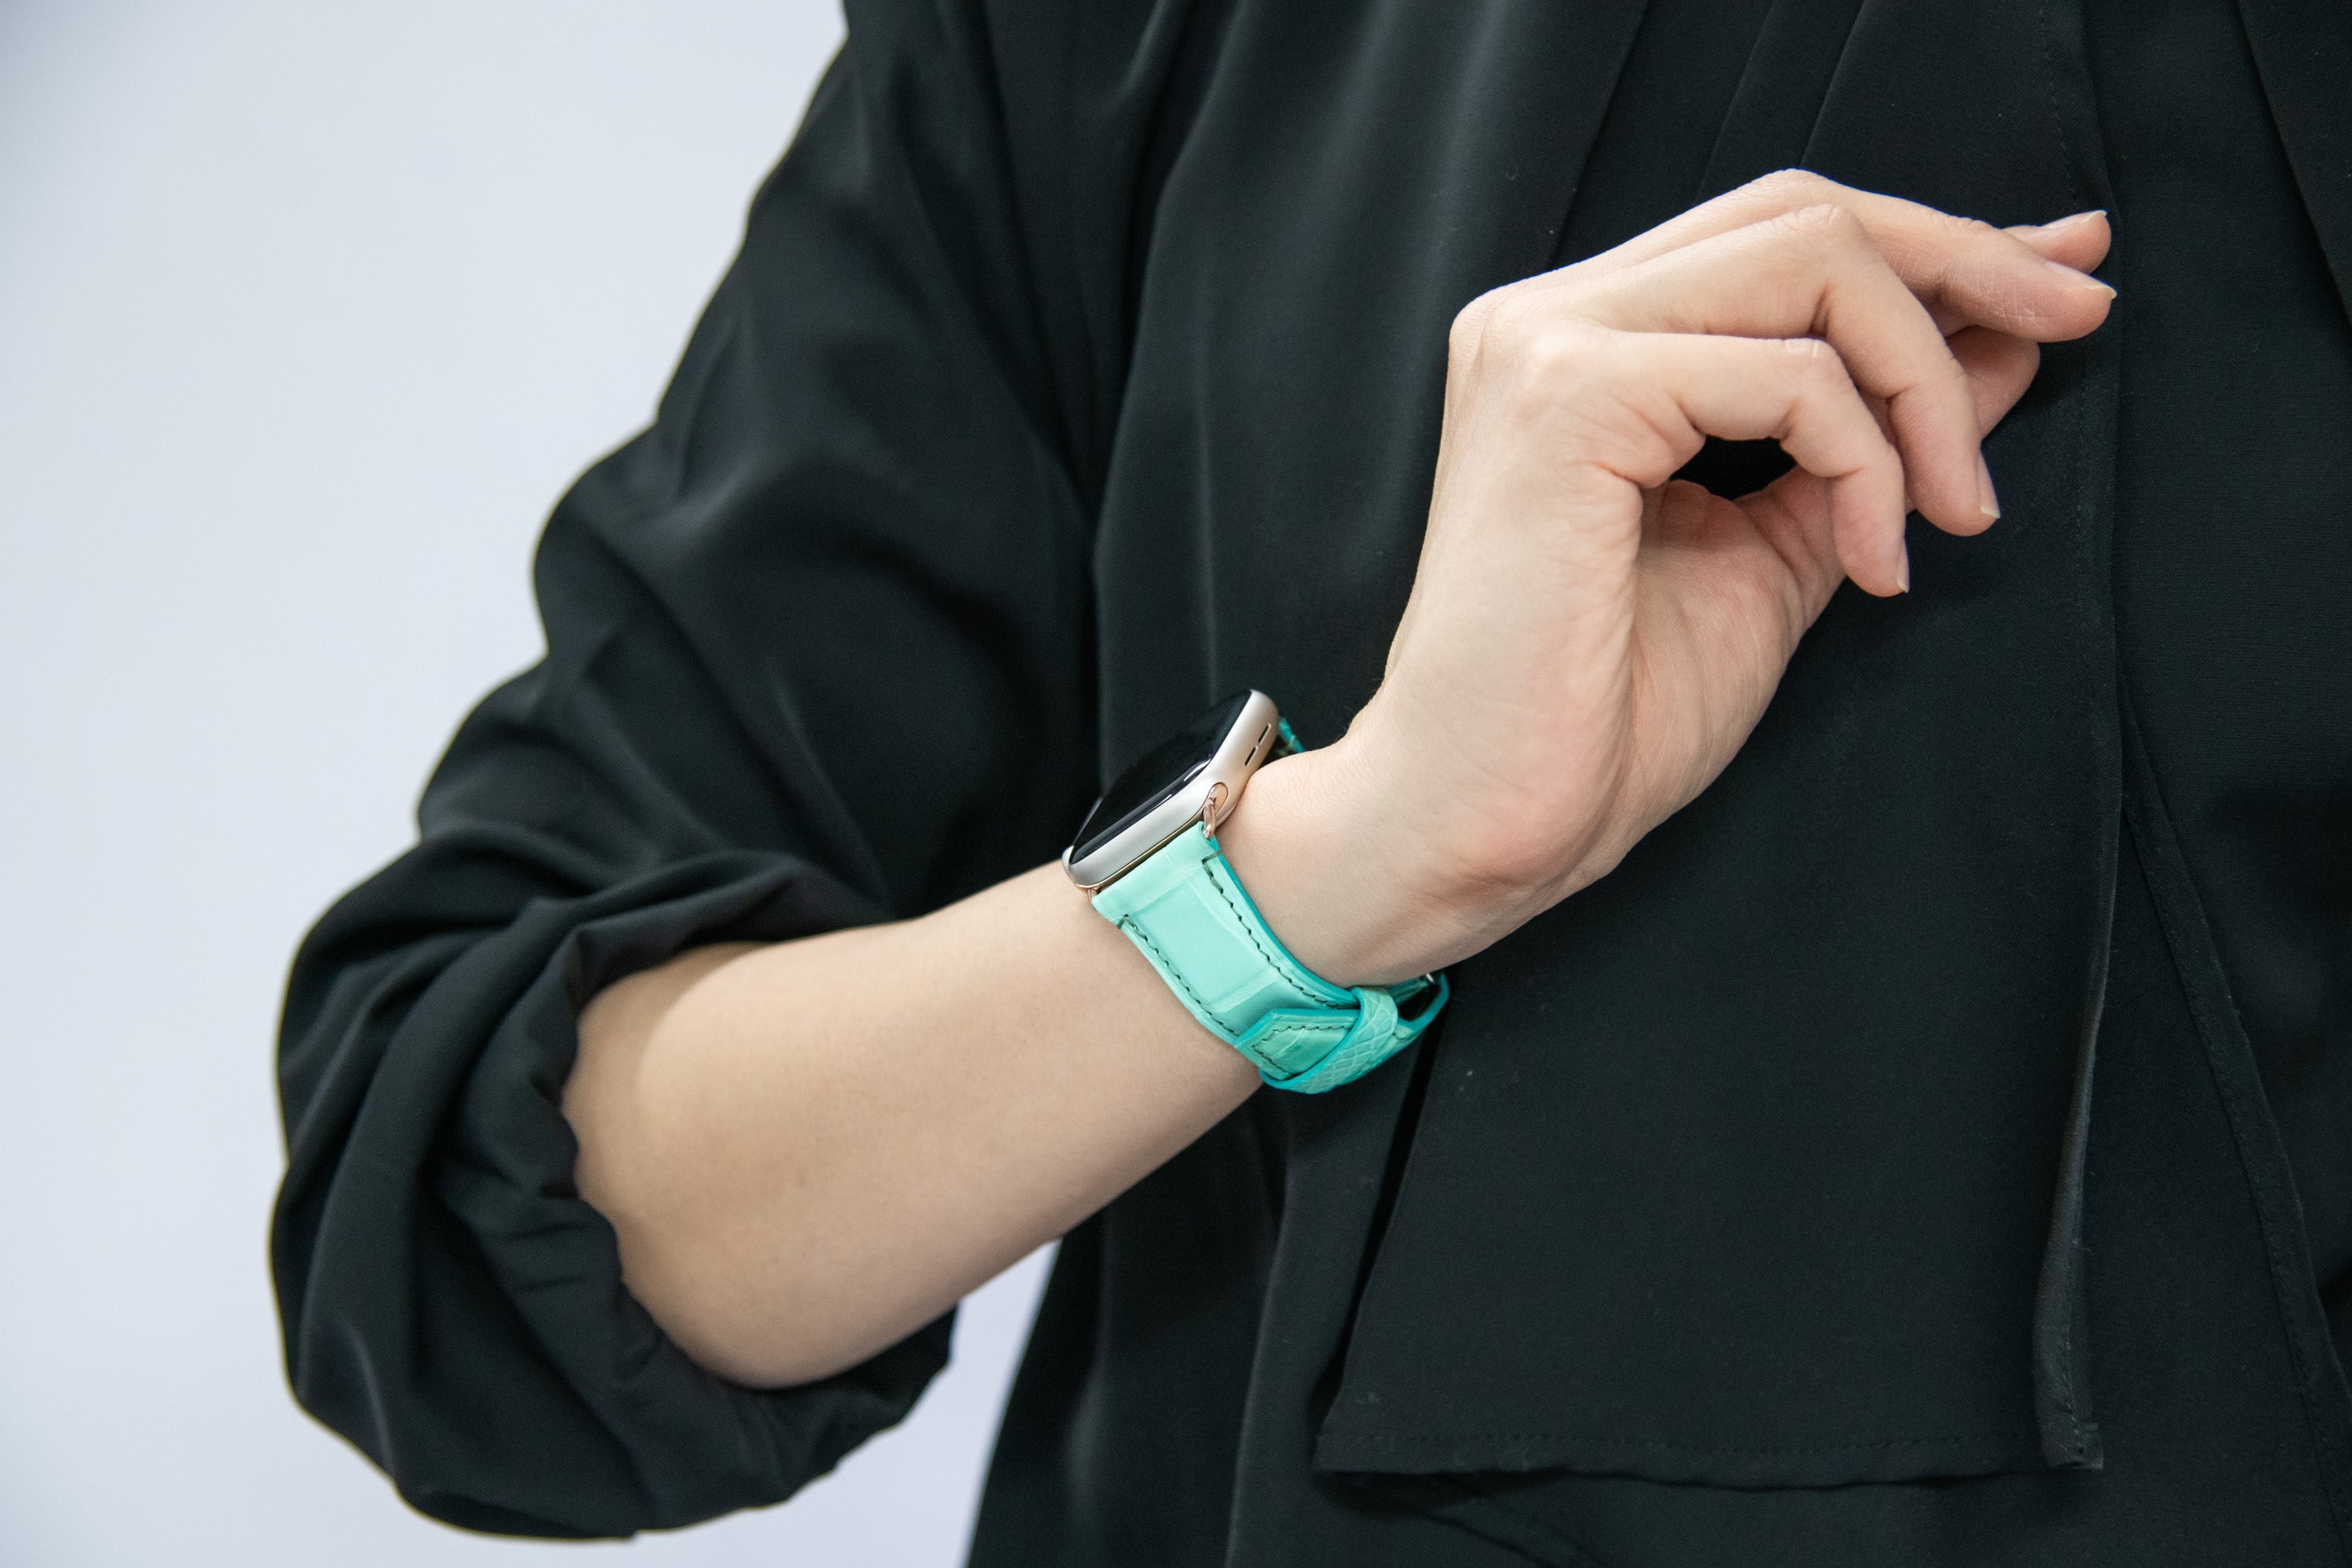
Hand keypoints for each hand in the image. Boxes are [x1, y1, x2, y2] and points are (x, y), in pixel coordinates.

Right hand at [1221, 170, 2113, 984]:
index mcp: (1583, 341)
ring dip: (1925, 385)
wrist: (1486, 821)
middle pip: (1804, 213)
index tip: (2059, 280)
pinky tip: (1875, 562)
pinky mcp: (1567, 402)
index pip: (1780, 232)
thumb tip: (2005, 339)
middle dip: (1964, 266)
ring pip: (1809, 264)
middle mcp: (1549, 317)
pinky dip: (1868, 462)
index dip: (1935, 242)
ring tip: (1955, 512)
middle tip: (2074, 324)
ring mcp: (1547, 347)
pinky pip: (1787, 376)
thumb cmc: (1602, 714)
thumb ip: (1875, 438)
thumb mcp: (1784, 547)